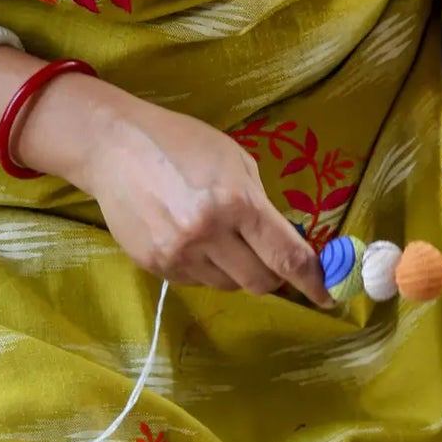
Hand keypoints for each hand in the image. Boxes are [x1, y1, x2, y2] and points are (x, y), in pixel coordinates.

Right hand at [16, 77, 331, 301]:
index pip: (288, 257)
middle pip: (261, 282)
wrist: (114, 146)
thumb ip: (262, 206)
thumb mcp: (236, 162)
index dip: (314, 282)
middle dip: (273, 274)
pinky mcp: (155, 265)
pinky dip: (207, 268)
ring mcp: (178, 254)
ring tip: (219, 235)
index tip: (327, 297)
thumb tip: (286, 245)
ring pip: (229, 286)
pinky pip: (197, 282)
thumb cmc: (182, 144)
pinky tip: (191, 237)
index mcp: (237, 203)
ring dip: (237, 270)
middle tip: (267, 255)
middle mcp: (208, 234)